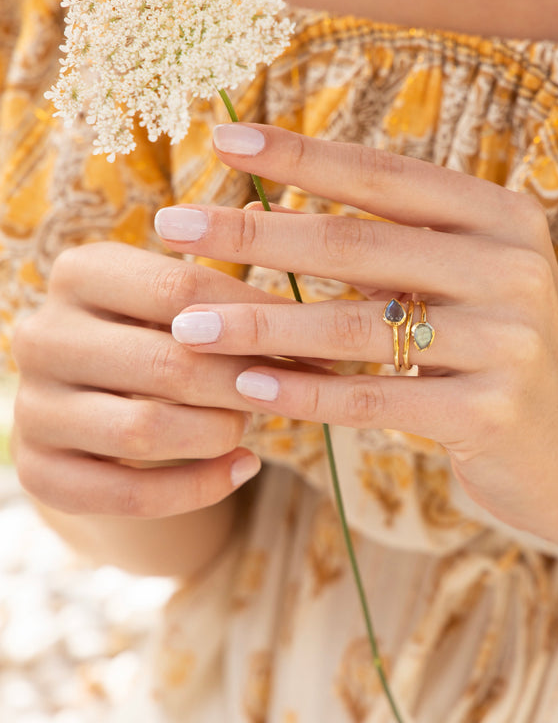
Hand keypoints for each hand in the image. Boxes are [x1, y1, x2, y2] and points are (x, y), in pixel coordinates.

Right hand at [11, 243, 272, 518]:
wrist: (96, 405)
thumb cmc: (156, 335)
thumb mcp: (179, 301)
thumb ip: (228, 291)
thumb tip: (298, 300)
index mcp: (81, 273)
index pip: (181, 287)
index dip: (257, 315)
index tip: (314, 336)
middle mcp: (44, 335)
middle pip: (168, 363)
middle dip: (244, 381)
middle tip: (291, 389)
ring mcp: (34, 407)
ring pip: (147, 430)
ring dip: (219, 432)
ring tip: (249, 423)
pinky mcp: (41, 471)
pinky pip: (131, 494)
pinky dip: (201, 487)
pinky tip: (245, 467)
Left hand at [155, 123, 557, 542]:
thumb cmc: (502, 355)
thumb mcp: (468, 283)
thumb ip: (399, 247)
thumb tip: (279, 216)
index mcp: (501, 216)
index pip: (384, 173)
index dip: (300, 154)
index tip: (222, 138)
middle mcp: (510, 265)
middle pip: (357, 242)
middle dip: (255, 232)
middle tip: (172, 226)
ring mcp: (507, 339)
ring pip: (357, 324)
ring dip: (262, 322)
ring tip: (188, 324)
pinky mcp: (492, 412)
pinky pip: (375, 396)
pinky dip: (306, 391)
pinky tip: (249, 388)